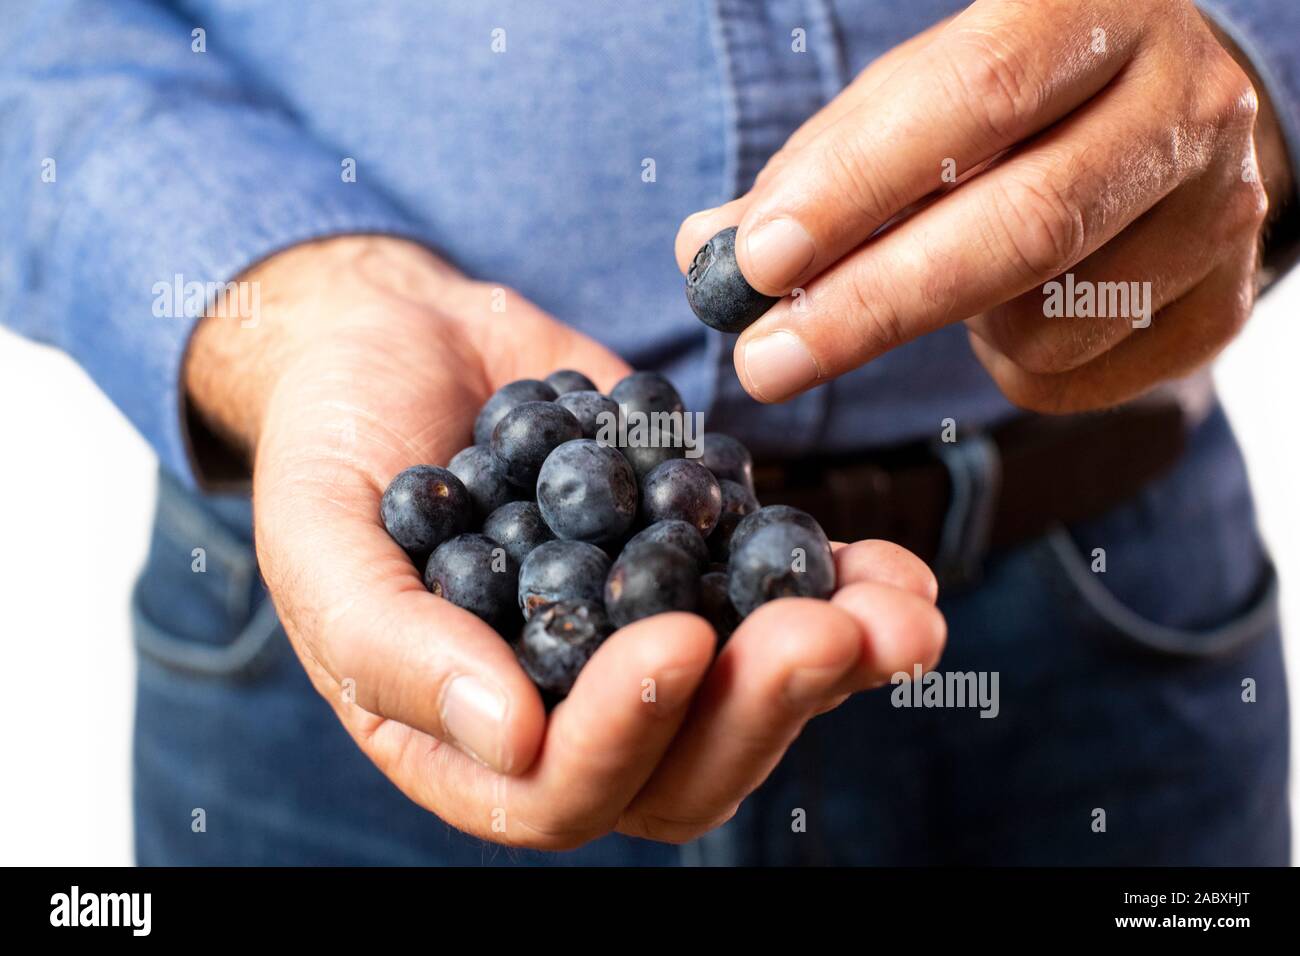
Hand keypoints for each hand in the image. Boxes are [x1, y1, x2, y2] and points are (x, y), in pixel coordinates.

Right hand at [185, 235, 946, 847]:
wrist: (401, 337)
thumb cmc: (335, 440)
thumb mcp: (322, 538)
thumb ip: (389, 645)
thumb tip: (508, 738)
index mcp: (469, 734)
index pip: (556, 790)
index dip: (624, 736)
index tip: (676, 641)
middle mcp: (567, 707)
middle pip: (683, 766)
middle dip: (759, 706)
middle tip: (824, 633)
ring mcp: (643, 638)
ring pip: (751, 698)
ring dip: (832, 663)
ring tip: (897, 613)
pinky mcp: (697, 564)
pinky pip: (779, 601)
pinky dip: (843, 589)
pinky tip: (891, 566)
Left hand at [677, 0, 1294, 411]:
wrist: (1164, 125)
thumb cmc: (1010, 113)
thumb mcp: (911, 107)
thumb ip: (815, 174)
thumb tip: (708, 251)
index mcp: (1089, 12)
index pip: (972, 96)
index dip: (857, 184)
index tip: (758, 261)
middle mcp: (1180, 101)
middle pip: (1021, 222)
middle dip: (872, 304)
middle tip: (764, 362)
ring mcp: (1217, 208)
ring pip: (1051, 316)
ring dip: (955, 331)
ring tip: (933, 287)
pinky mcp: (1221, 304)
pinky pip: (1077, 373)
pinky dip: (1007, 364)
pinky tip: (1009, 315)